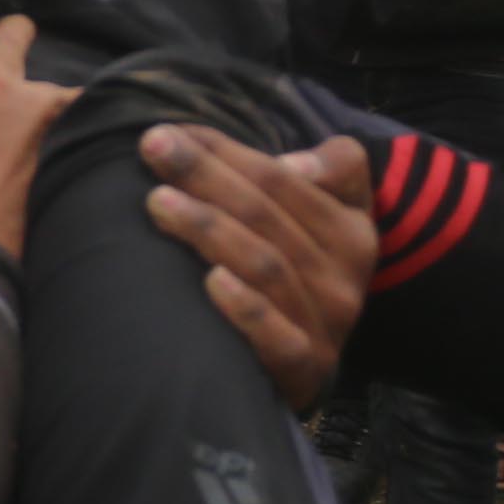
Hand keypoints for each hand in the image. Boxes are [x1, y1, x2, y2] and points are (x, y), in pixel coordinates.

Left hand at [143, 124, 378, 415]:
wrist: (306, 369)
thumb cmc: (300, 277)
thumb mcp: (330, 217)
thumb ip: (330, 171)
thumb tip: (297, 163)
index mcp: (351, 229)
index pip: (283, 178)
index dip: (226, 151)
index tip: (170, 132)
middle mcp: (346, 276)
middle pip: (268, 215)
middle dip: (206, 176)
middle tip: (151, 148)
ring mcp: (328, 325)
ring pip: (266, 266)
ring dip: (210, 230)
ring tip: (158, 202)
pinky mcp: (306, 370)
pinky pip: (278, 337)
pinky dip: (245, 308)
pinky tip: (209, 281)